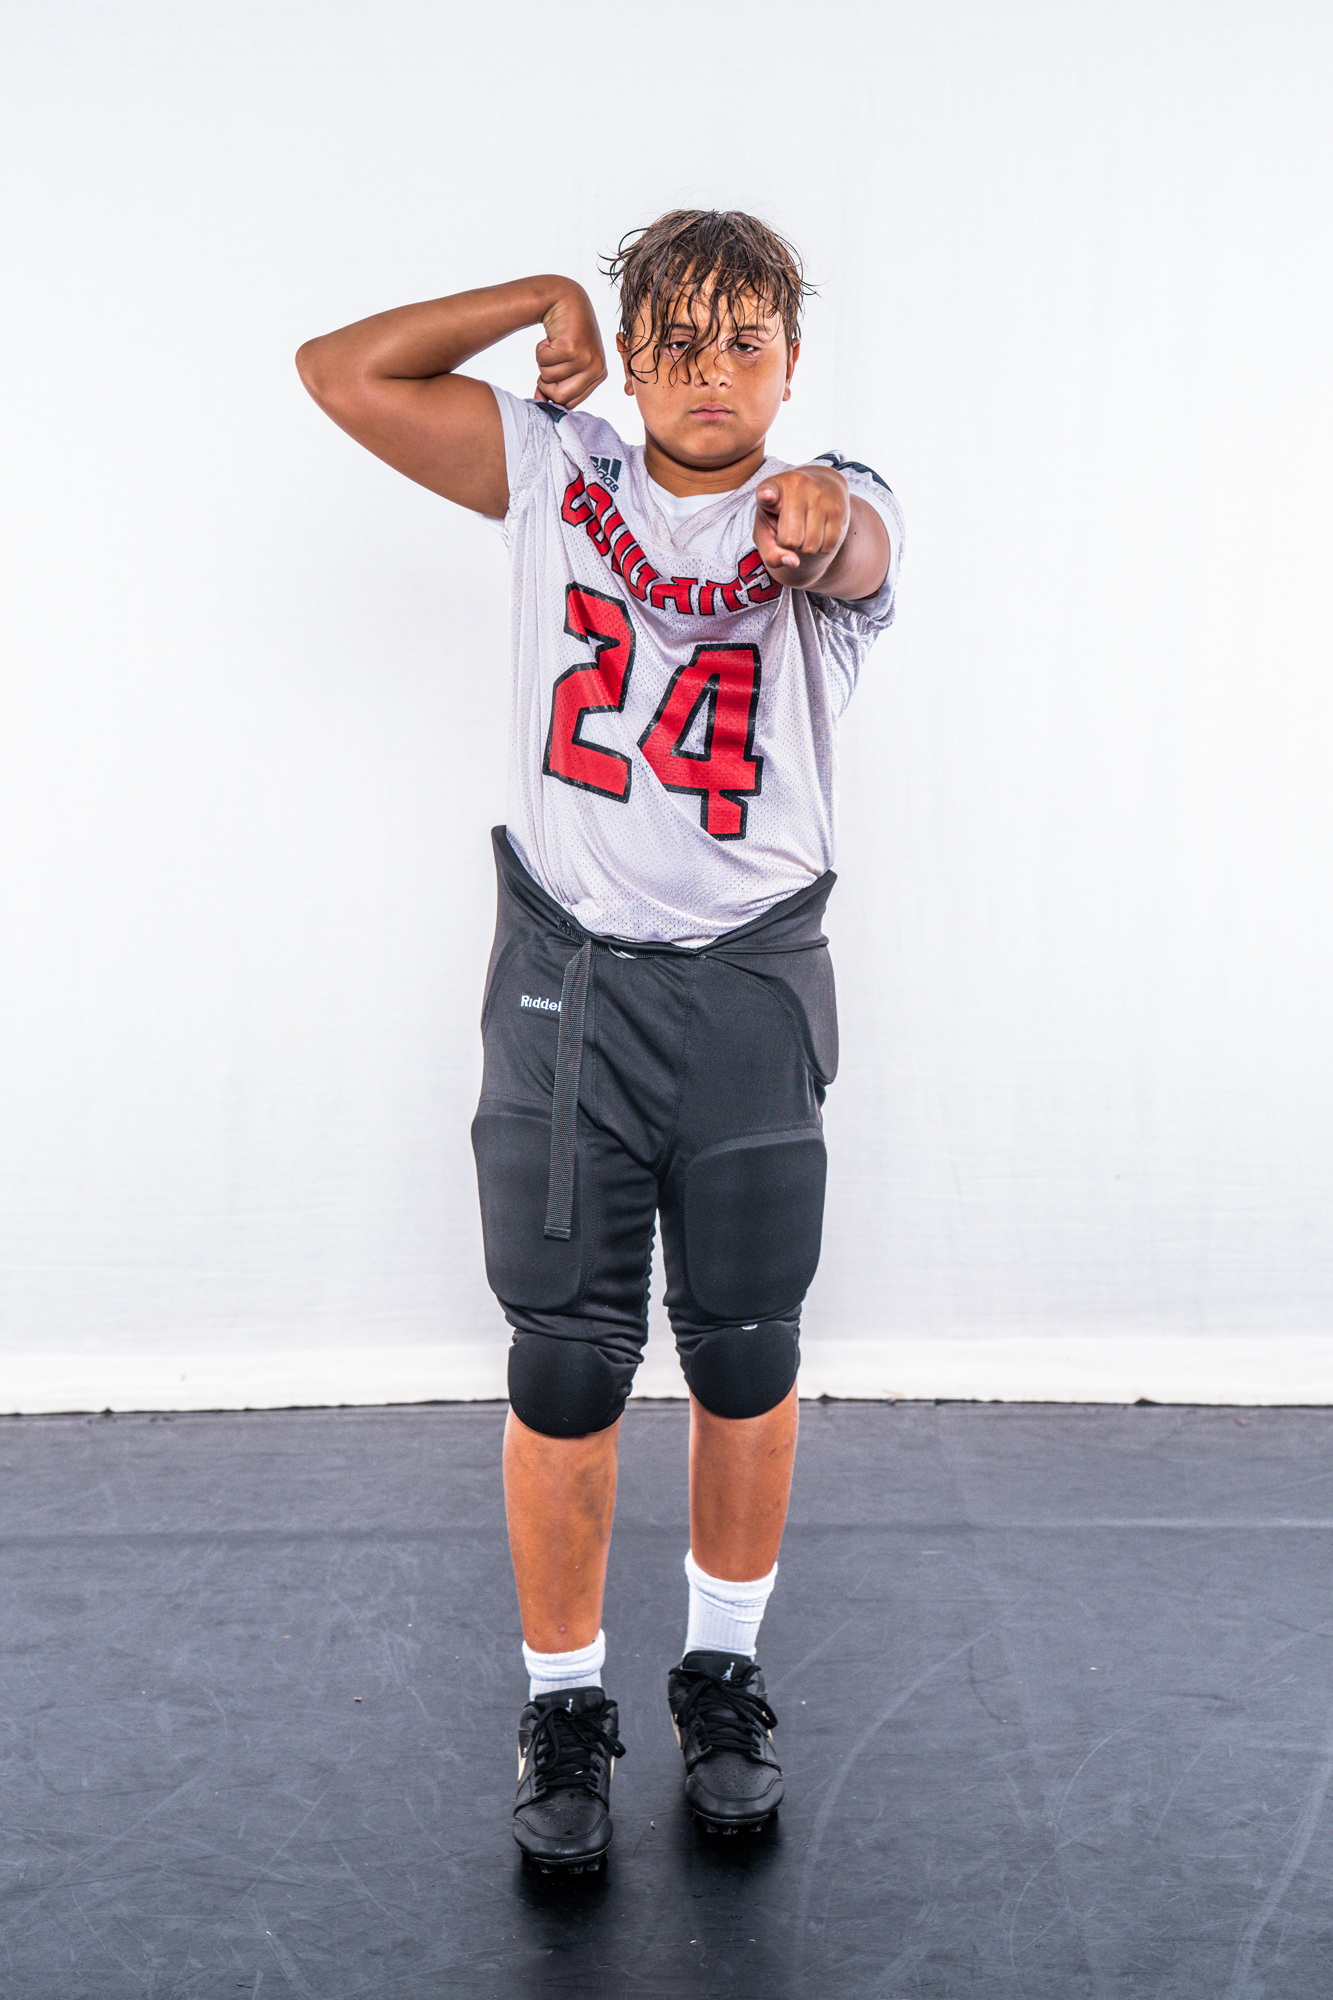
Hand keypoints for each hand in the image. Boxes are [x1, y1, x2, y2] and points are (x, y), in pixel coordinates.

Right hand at [535, 287, 606, 409]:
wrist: (565, 298)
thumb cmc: (567, 332)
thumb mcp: (567, 360)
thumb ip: (556, 382)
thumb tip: (539, 400)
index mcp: (599, 375)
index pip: (570, 403)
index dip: (553, 393)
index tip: (548, 378)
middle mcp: (596, 368)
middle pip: (560, 397)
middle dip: (545, 383)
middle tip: (546, 364)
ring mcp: (585, 358)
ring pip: (549, 377)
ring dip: (543, 361)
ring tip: (552, 345)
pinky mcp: (571, 347)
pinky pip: (543, 361)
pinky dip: (540, 350)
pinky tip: (550, 338)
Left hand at [753, 466, 850, 584]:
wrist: (819, 486)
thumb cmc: (783, 515)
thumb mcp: (767, 531)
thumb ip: (771, 553)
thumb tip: (794, 562)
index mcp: (772, 487)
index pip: (768, 492)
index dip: (767, 495)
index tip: (767, 495)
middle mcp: (797, 485)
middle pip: (790, 541)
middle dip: (789, 544)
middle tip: (790, 527)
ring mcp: (820, 495)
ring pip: (811, 547)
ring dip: (806, 547)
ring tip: (804, 527)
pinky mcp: (838, 508)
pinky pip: (828, 546)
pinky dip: (821, 547)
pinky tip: (817, 529)